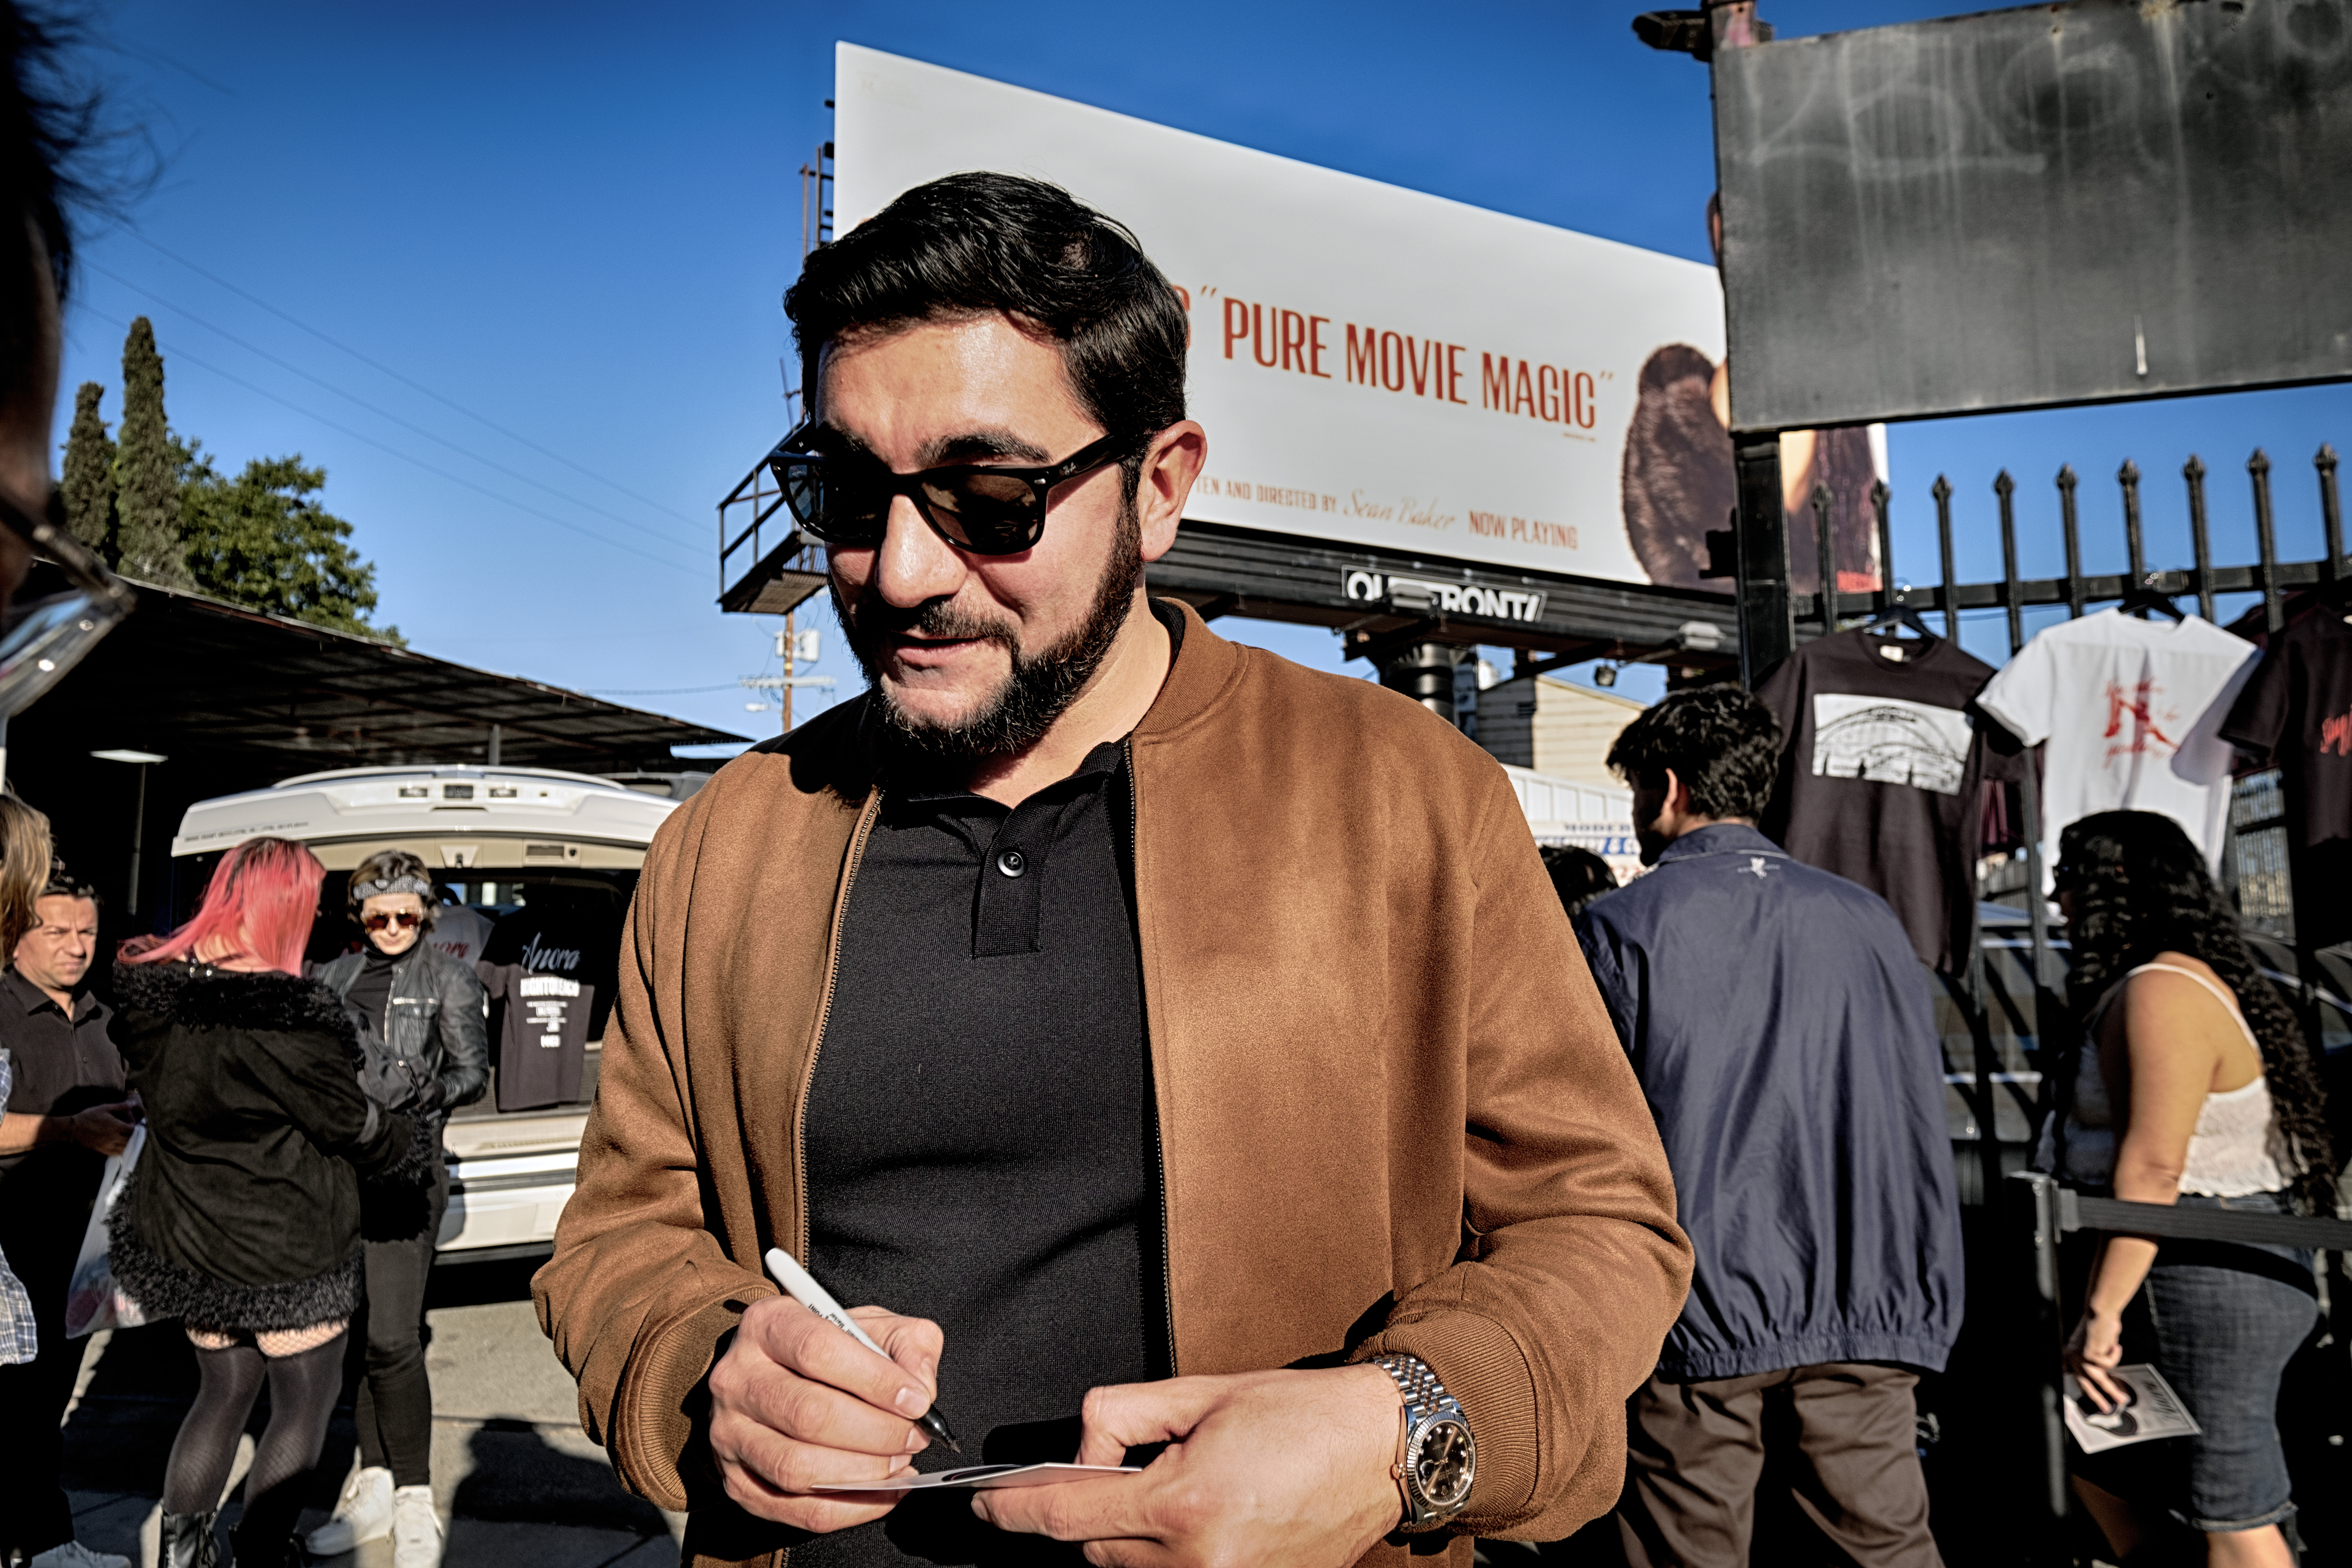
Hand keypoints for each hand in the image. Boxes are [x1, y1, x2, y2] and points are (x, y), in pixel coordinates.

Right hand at [64, 1101, 138, 1156]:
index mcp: (116, 1126)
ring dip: (130, 1145)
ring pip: (125, 1149)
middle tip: (136, 1134)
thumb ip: (121, 1106)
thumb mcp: (105, 1108)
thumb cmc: (89, 1116)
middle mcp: (114, 1137)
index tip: (138, 1125)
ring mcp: (108, 1145)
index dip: (138, 1127)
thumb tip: (133, 1103)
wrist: (73, 1129)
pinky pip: (117, 1154)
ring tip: (131, 1140)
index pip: (133, 1129)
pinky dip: (122, 1151)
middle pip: (131, 1141)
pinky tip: (123, 1147)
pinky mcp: (103, 1150)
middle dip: (135, 1137)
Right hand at [705, 1294, 942, 1531]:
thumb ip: (907, 1345)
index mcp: (767, 1325)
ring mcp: (730, 1435)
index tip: (917, 1400)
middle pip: (808, 1414)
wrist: (773, 1378)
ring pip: (798, 1468)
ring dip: (863, 1473)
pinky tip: (884, 1491)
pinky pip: (797, 1510)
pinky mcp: (737, 1483)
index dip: (874, 1380)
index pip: (817, 1350)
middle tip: (915, 1437)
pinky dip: (851, 1508)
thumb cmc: (830, 1352)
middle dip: (876, 1432)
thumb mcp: (872, 1326)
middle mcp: (738, 1379)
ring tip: (901, 1463)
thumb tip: (922, 1390)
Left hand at [973, 1364, 1403, 1567]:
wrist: (1379, 1451)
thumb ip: (1121, 1416)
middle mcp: (1199, 1557)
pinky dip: (1166, 1551)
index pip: (1067, 1516)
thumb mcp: (1199, 1393)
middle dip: (1087, 1510)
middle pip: (1094, 1550)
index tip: (983, 1502)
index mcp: (1183, 1503)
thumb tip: (1083, 1447)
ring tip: (1177, 1483)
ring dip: (1130, 1533)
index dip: (1013, 1509)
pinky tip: (1198, 1511)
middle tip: (1108, 1467)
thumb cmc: (1298, 1415)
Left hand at [2064, 1307, 2126, 1410]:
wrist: (2099, 1312)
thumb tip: (2102, 1374)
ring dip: (2111, 1391)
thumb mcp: (2094, 1343)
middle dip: (2096, 1397)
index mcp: (2070, 1353)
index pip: (2070, 1374)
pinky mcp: (2090, 1356)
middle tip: (2104, 1408)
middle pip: (2084, 1383)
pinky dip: (2115, 1355)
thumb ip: (2094, 1357)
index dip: (2078, 1387)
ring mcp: (2080, 1357)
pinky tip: (2114, 1345)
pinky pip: (2109, 1364)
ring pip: (2098, 1380)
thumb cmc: (2099, 1325)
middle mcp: (2071, 1356)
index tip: (2083, 1398)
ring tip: (2122, 1399)